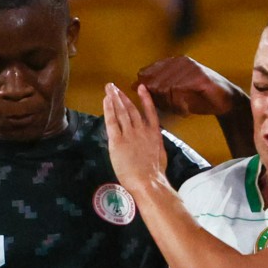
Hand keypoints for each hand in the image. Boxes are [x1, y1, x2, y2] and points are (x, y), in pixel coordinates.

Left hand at [102, 82, 170, 196]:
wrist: (148, 181)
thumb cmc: (155, 174)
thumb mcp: (160, 155)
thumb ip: (155, 145)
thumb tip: (154, 141)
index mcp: (154, 134)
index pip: (150, 112)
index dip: (145, 99)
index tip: (141, 88)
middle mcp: (142, 130)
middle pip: (131, 109)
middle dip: (122, 97)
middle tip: (115, 87)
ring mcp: (129, 134)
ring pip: (121, 112)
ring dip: (115, 99)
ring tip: (109, 88)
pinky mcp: (118, 141)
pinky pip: (112, 121)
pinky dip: (109, 109)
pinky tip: (106, 100)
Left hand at [135, 56, 242, 117]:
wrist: (226, 101)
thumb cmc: (199, 99)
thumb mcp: (173, 95)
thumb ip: (156, 90)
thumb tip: (134, 86)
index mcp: (172, 62)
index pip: (147, 72)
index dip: (145, 87)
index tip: (149, 101)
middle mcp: (180, 61)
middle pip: (155, 82)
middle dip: (159, 99)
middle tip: (171, 109)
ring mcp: (191, 68)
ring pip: (167, 88)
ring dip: (173, 104)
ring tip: (182, 110)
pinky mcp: (200, 77)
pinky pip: (182, 92)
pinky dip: (182, 106)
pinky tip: (188, 112)